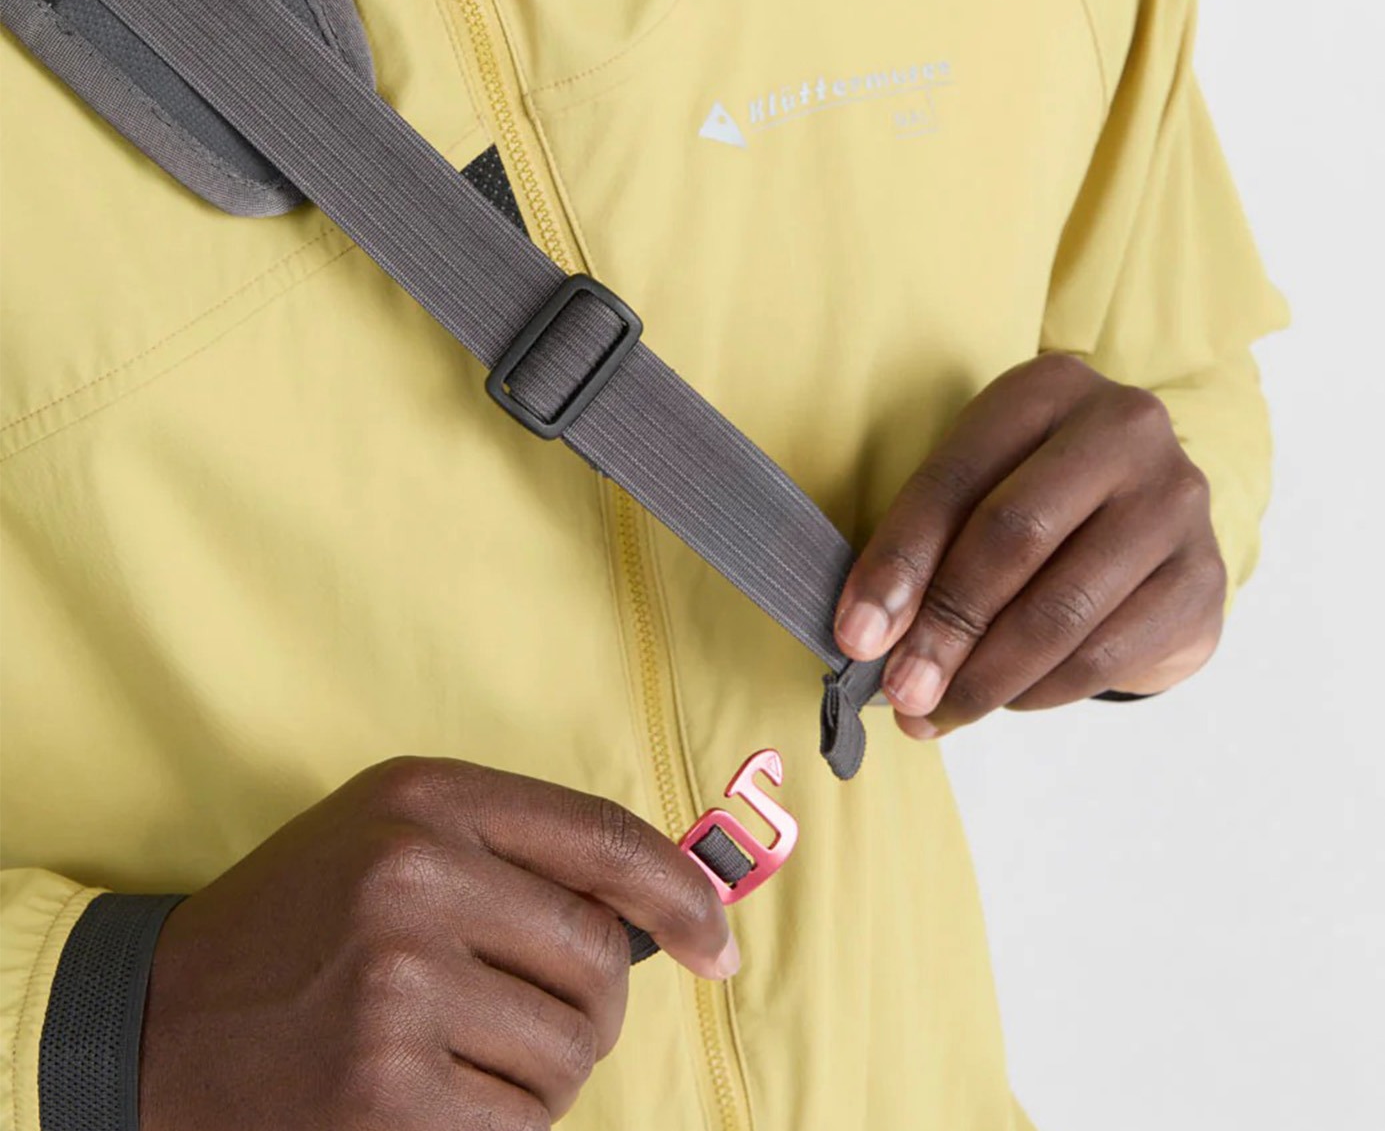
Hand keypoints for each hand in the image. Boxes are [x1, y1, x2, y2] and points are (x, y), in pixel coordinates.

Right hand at [139, 757, 737, 1129]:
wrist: (154, 1021)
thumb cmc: (297, 924)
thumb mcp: (390, 834)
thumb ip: (514, 848)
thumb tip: (663, 906)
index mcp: (425, 797)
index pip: (604, 837)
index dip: (683, 893)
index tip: (717, 941)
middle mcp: (414, 876)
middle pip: (598, 955)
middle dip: (595, 1001)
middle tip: (538, 1015)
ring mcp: (397, 986)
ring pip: (571, 1049)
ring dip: (546, 1071)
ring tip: (466, 1054)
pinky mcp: (384, 1092)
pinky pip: (521, 1123)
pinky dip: (503, 1124)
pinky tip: (438, 1098)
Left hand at [834, 354, 1225, 736]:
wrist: (1151, 521)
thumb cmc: (1039, 498)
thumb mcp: (981, 486)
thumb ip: (929, 545)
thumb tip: (870, 638)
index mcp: (1048, 387)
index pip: (955, 478)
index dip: (898, 562)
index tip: (856, 636)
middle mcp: (1124, 427)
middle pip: (1013, 536)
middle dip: (945, 627)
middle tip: (902, 691)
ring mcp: (1175, 501)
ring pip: (1062, 608)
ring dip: (987, 677)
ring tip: (938, 713)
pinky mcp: (1203, 576)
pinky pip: (1106, 652)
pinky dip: (1042, 690)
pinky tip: (1006, 700)